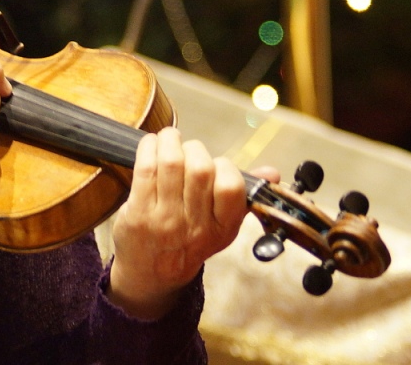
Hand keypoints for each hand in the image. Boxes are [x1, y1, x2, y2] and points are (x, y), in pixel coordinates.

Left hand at [107, 127, 275, 319]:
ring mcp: (165, 220)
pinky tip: (151, 144)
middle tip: (187, 148)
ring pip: (171, 164)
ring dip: (169, 141)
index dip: (224, 166)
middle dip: (194, 148)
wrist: (153, 273)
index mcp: (223, 228)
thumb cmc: (189, 241)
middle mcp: (195, 226)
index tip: (215, 162)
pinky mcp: (138, 213)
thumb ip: (243, 197)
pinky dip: (148, 148)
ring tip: (169, 137)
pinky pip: (145, 169)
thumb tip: (272, 172)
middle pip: (200, 169)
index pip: (231, 188)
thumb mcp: (222, 226)